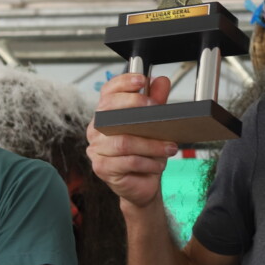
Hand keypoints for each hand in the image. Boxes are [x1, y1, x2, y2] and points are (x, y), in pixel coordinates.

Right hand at [86, 73, 176, 208]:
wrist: (142, 185)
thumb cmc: (146, 154)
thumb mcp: (155, 126)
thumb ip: (156, 103)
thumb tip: (161, 81)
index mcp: (106, 115)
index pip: (108, 92)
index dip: (123, 83)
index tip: (142, 80)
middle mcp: (96, 129)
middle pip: (110, 111)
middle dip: (137, 108)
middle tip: (159, 114)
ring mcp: (96, 149)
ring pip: (123, 141)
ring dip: (150, 144)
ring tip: (169, 147)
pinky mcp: (101, 168)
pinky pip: (127, 162)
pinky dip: (147, 162)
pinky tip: (158, 164)